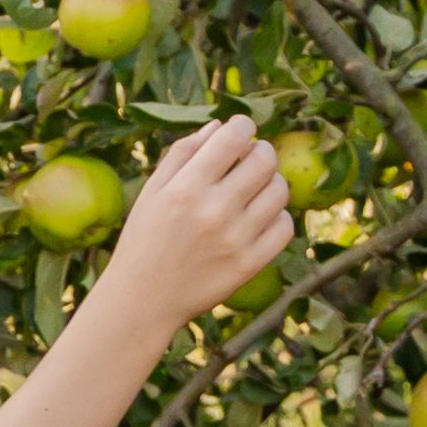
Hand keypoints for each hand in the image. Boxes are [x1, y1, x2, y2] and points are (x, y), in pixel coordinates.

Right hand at [95, 115, 295, 333]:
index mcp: (187, 187)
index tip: (240, 133)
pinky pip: (285, 227)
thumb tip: (220, 125)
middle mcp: (214, 210)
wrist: (142, 300)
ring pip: (280, 191)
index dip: (242, 126)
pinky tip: (259, 219)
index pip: (235, 136)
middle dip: (261, 152)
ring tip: (254, 191)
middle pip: (265, 160)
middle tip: (251, 161)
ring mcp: (235, 238)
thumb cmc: (144, 240)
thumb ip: (183, 153)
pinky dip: (277, 218)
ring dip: (271, 183)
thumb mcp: (152, 192)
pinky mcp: (249, 264)